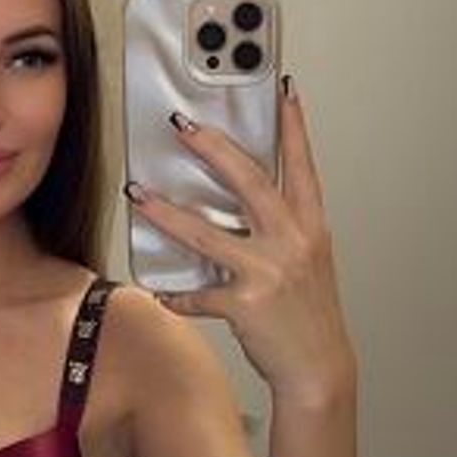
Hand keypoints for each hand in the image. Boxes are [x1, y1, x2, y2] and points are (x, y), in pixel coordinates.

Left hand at [125, 77, 355, 403]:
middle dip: (212, 148)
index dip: (294, 126)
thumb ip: (282, 227)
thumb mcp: (307, 260)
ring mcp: (268, 272)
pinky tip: (159, 291)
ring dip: (166, 213)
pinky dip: (177, 295)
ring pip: (207, 234)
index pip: (302, 165)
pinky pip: (199, 295)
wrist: (319, 367)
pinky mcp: (246, 304)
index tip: (285, 89)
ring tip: (138, 193)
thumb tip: (242, 202)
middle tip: (181, 125)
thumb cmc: (310, 312)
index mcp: (309, 226)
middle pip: (249, 182)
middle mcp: (292, 241)